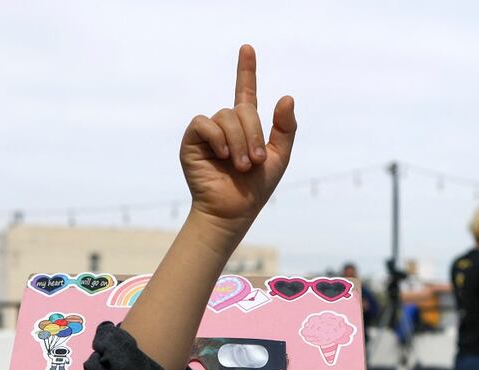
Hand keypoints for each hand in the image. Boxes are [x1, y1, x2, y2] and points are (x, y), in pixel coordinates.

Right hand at [180, 45, 295, 239]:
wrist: (233, 212)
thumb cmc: (255, 189)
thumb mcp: (279, 157)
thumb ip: (285, 128)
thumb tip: (286, 96)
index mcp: (246, 127)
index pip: (245, 92)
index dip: (246, 70)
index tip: (247, 48)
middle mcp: (225, 125)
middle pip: (241, 109)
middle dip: (253, 134)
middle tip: (255, 162)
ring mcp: (208, 132)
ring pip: (225, 117)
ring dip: (238, 142)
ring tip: (241, 165)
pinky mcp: (192, 141)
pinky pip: (204, 124)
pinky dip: (217, 138)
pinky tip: (222, 156)